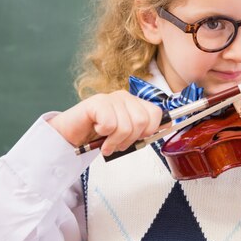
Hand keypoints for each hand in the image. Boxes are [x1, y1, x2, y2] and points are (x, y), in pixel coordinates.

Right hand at [48, 90, 162, 155]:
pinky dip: (104, 135)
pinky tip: (97, 132)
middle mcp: (125, 97)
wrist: (71, 136)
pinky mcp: (97, 102)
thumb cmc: (99, 136)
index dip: (149, 131)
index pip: (156, 113)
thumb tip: (168, 125)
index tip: (137, 139)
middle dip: (130, 139)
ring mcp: (111, 98)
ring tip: (106, 142)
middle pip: (142, 121)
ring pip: (126, 126)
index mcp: (135, 103)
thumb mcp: (126, 134)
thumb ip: (145, 129)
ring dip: (115, 141)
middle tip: (117, 143)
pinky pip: (110, 124)